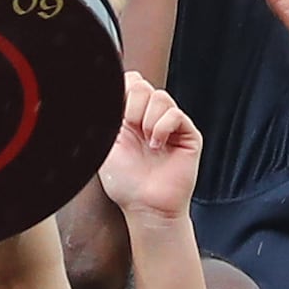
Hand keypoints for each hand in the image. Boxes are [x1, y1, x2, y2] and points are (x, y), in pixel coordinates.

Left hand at [100, 69, 203, 225]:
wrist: (146, 206)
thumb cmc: (126, 184)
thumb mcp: (105, 145)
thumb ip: (105, 118)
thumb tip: (101, 95)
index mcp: (129, 117)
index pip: (130, 82)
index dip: (124, 92)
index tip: (118, 116)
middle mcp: (150, 118)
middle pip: (143, 85)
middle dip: (134, 107)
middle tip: (133, 131)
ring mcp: (170, 125)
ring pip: (160, 97)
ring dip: (148, 120)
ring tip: (147, 142)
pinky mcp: (187, 134)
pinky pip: (175, 114)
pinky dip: (163, 128)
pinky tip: (158, 145)